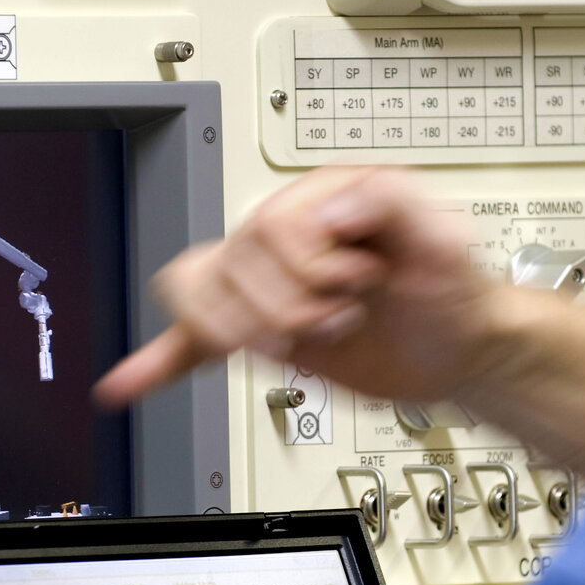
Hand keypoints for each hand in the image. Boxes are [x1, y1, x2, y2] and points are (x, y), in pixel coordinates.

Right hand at [94, 166, 498, 407]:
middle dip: (289, 306)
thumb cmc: (455, 289)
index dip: (310, 266)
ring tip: (300, 340)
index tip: (356, 283)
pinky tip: (126, 384)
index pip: (270, 228)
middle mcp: (284, 238)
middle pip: (232, 263)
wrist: (458, 348)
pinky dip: (154, 363)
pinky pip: (187, 343)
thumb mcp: (444, 232)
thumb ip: (390, 200)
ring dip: (248, 330)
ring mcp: (264, 287)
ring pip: (200, 295)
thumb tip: (328, 209)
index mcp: (319, 202)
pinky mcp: (257, 334)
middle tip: (338, 317)